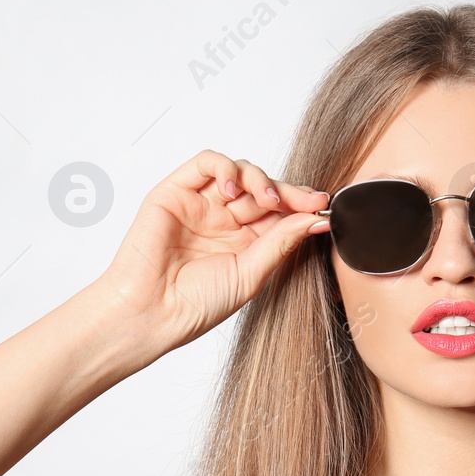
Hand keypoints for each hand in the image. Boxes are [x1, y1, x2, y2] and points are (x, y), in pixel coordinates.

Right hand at [92, 149, 330, 348]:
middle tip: (307, 201)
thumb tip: (314, 219)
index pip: (279, 213)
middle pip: (264, 189)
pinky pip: (205, 163)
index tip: (322, 208)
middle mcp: (224, 220)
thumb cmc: (196, 304)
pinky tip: (234, 189)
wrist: (152, 312)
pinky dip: (225, 167)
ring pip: (239, 172)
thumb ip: (280, 243)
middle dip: (288, 192)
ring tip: (266, 200)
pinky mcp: (175, 191)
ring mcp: (201, 204)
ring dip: (259, 179)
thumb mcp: (251, 274)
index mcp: (244, 242)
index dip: (301, 206)